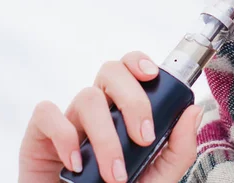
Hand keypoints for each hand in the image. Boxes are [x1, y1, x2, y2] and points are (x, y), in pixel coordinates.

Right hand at [18, 51, 202, 182]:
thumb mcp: (158, 177)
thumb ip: (179, 148)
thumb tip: (193, 111)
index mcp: (123, 111)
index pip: (129, 69)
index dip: (138, 61)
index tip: (153, 76)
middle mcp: (97, 110)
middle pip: (110, 71)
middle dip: (133, 99)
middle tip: (144, 136)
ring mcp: (69, 120)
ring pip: (87, 97)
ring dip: (106, 135)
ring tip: (115, 173)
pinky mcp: (40, 135)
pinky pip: (47, 113)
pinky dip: (64, 136)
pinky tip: (76, 164)